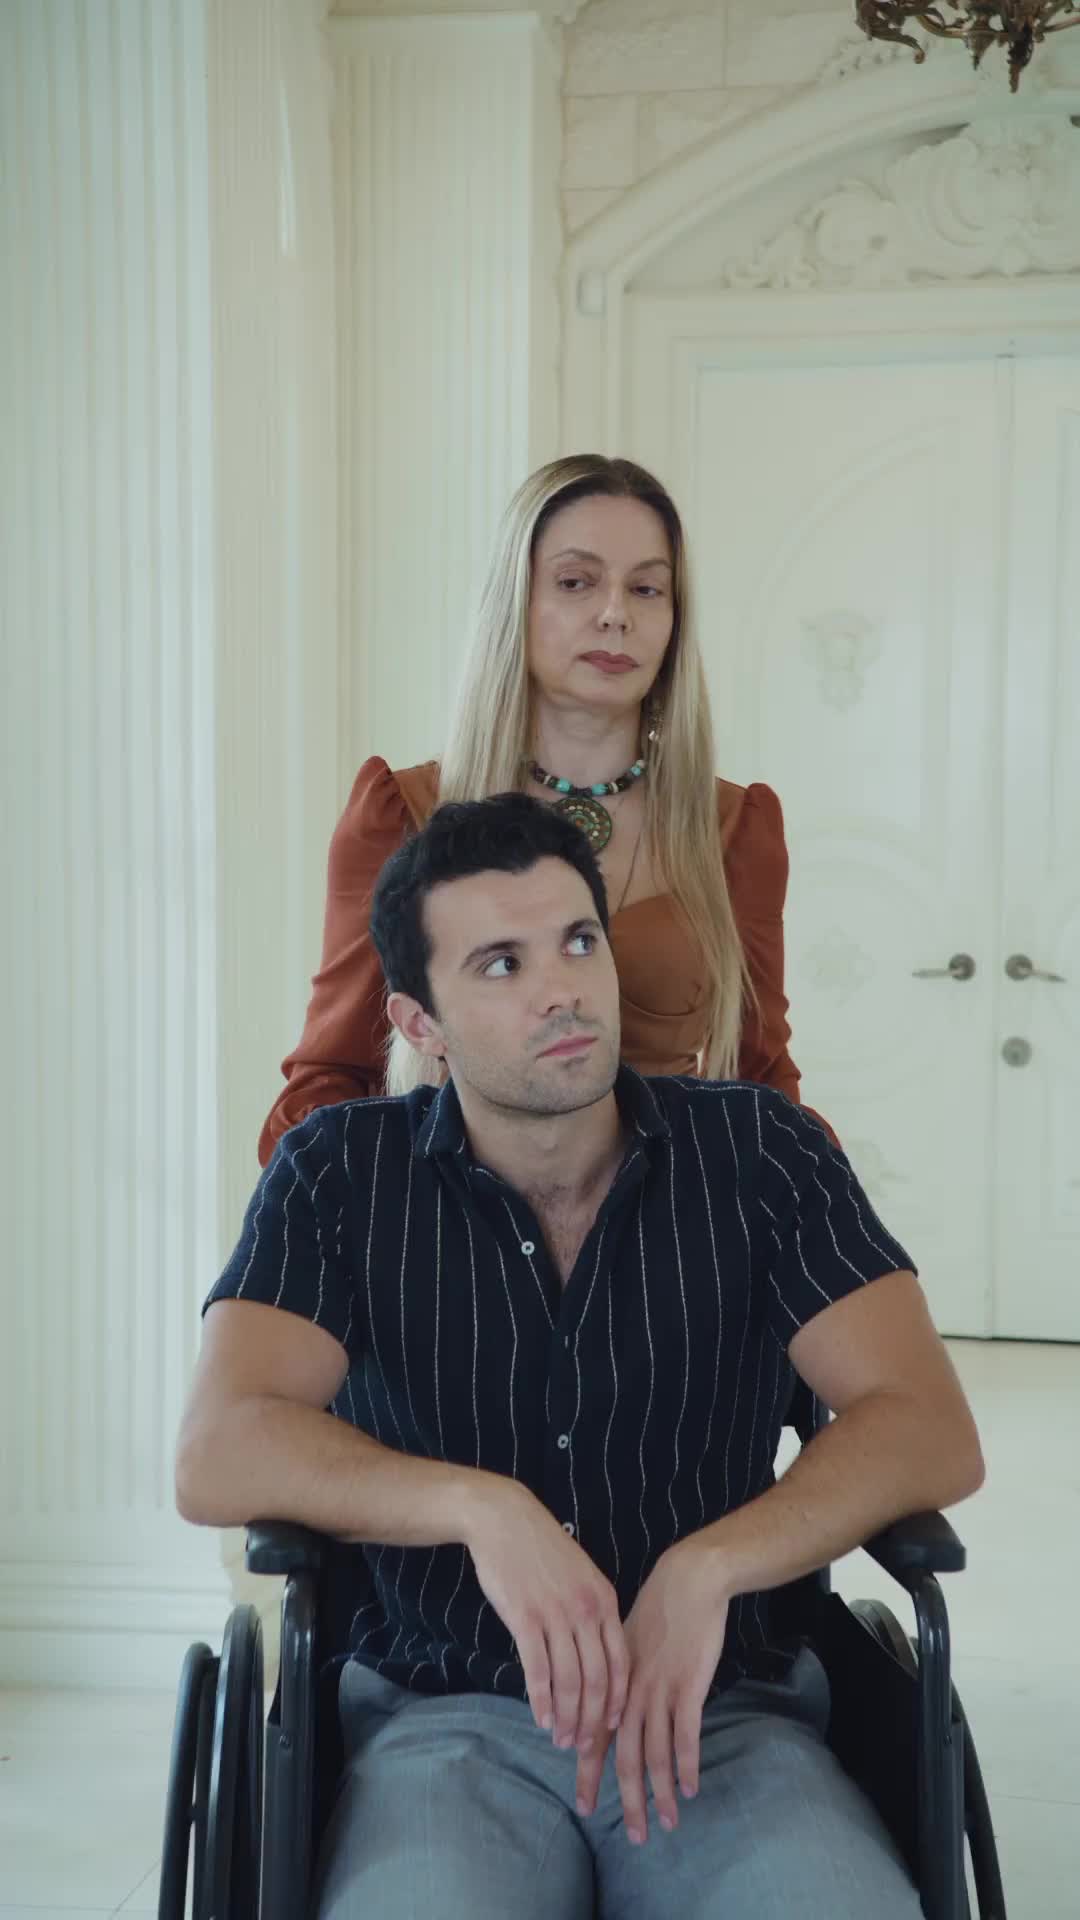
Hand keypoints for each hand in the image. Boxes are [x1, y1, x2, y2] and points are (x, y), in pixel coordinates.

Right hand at [462, 1475, 629, 1755]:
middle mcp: (586, 1610)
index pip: (620, 1662)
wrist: (505, 1519)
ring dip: (567, 1716)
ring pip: (569, 1680)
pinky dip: (541, 1699)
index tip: (613, 1728)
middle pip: (597, 1679)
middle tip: (587, 1748)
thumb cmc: (541, 1550)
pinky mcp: (525, 1618)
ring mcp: (556, 1614)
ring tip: (562, 1740)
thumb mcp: (581, 1576)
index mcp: (605, 1601)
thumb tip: (596, 1655)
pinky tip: (541, 1718)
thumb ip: (592, 1612)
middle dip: (594, 1720)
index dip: (617, 1700)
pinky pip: (538, 1669)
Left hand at [574, 1537, 729, 1844]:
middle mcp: (630, 1692)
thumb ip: (616, 1678)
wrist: (687, 1581)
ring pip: (654, 1753)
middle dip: (627, 1799)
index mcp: (612, 1683)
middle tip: (634, 1835)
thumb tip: (607, 1709)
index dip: (589, 1773)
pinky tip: (691, 1787)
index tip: (585, 1806)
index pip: (594, 1736)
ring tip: (667, 1823)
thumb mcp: (624, 1642)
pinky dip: (687, 1765)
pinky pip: (685, 1734)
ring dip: (661, 1793)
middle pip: (623, 1756)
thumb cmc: (658, 1612)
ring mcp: (659, 1690)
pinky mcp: (688, 1686)